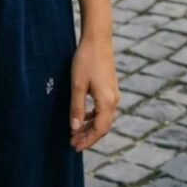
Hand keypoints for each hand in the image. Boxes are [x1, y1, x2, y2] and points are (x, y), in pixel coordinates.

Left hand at [69, 35, 119, 152]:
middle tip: (73, 142)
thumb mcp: (77, 85)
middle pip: (103, 127)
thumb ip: (77, 108)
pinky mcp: (111, 88)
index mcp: (107, 102)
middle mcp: (114, 100)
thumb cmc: (85, 60)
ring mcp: (114, 94)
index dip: (87, 140)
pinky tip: (84, 116)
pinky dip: (94, 116)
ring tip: (76, 132)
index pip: (99, 130)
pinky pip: (104, 109)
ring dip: (90, 127)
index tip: (75, 147)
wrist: (98, 39)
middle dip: (88, 136)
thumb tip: (75, 129)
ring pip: (104, 118)